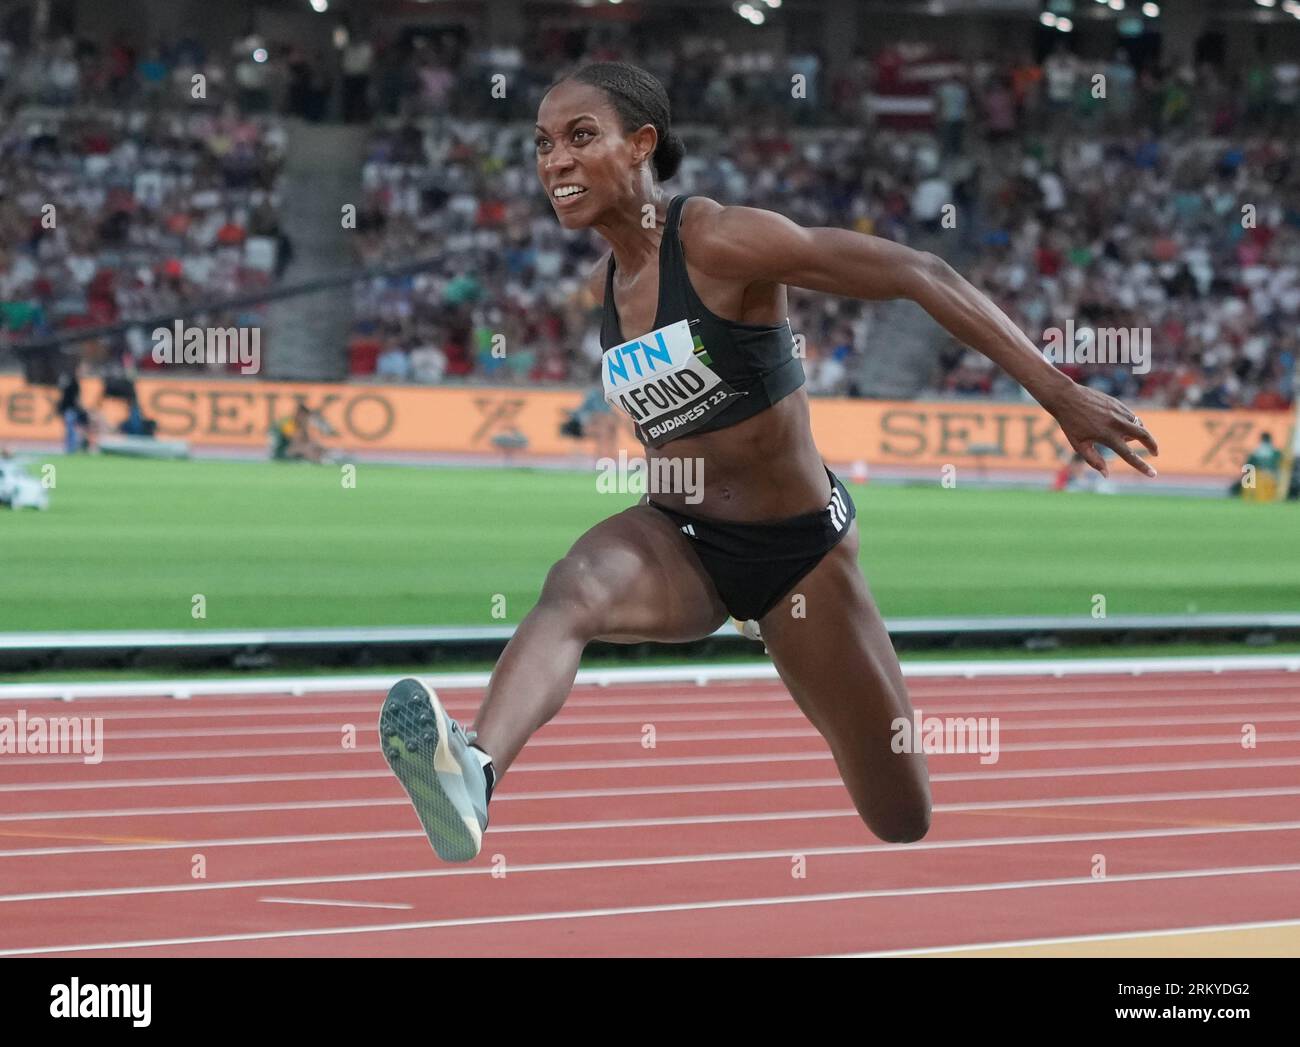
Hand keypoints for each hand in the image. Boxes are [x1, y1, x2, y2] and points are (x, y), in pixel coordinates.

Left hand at [1044, 385, 1158, 477]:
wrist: (1067, 397)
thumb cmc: (1070, 424)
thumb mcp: (1079, 445)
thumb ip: (1094, 460)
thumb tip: (1106, 474)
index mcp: (1107, 436)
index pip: (1129, 455)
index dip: (1142, 466)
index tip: (1153, 474)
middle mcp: (1116, 424)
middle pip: (1144, 435)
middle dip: (1153, 445)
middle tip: (1155, 453)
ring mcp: (1119, 412)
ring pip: (1138, 425)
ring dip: (1140, 434)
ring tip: (1128, 439)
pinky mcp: (1118, 404)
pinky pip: (1131, 416)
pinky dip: (1132, 423)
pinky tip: (1122, 426)